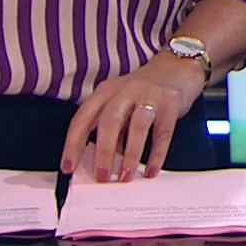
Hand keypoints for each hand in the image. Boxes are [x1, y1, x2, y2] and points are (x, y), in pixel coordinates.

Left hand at [61, 55, 204, 181]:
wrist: (177, 68)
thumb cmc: (143, 92)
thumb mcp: (120, 103)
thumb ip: (111, 128)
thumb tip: (103, 162)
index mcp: (106, 91)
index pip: (83, 117)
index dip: (73, 143)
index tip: (68, 167)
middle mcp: (125, 90)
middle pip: (109, 120)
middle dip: (103, 151)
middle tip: (102, 177)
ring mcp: (149, 95)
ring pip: (136, 126)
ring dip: (129, 155)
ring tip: (125, 177)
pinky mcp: (170, 103)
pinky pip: (162, 133)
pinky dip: (156, 155)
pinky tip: (151, 171)